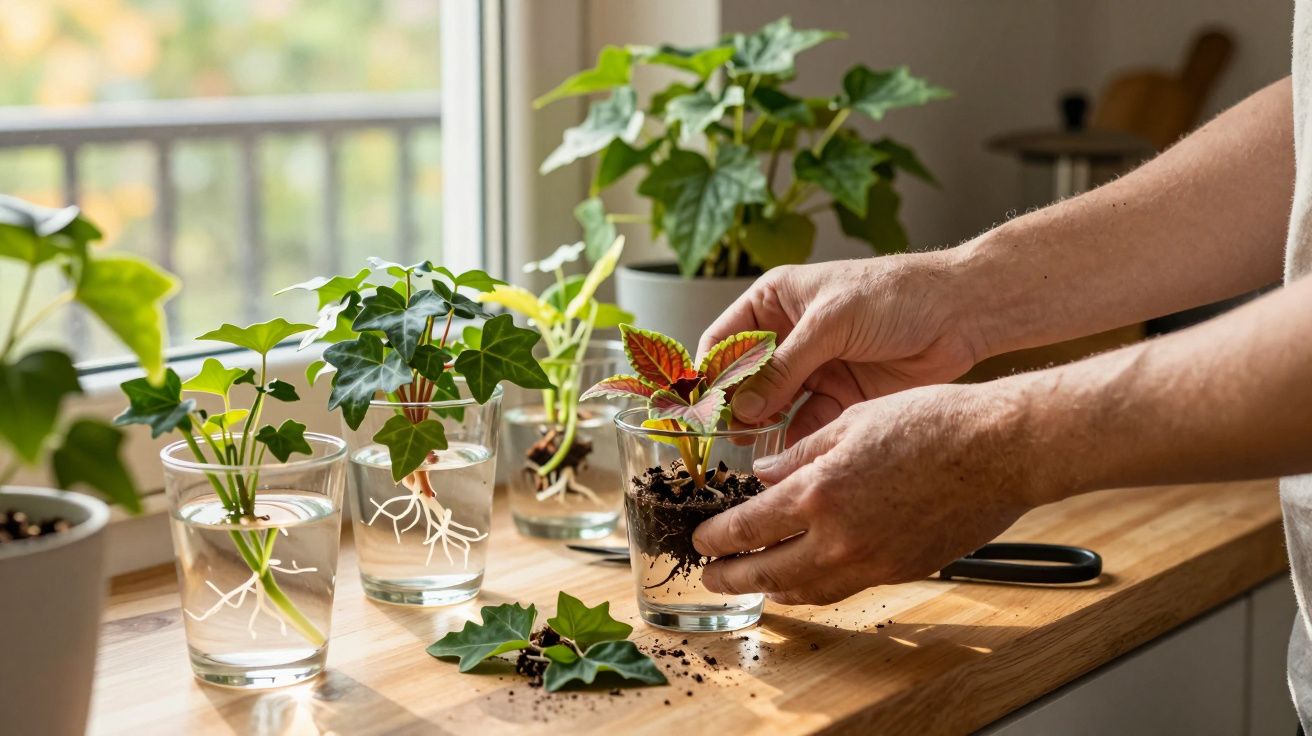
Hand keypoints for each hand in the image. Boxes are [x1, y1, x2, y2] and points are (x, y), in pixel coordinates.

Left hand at [692, 382, 1039, 604]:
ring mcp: (874, 561)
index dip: (716, 538)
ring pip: (807, 590)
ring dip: (773, 589)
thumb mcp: (852, 421)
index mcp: (820, 493)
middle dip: (732, 577)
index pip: (748, 527)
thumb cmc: (934, 422)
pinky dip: (817, 587)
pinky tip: (808, 578)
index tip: (700, 540)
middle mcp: (841, 537)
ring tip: (754, 583)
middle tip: (711, 577)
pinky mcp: (902, 570)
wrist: (1002, 449)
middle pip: (768, 573)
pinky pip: (845, 588)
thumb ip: (800, 452)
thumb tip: (763, 473)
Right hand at [697, 254, 982, 444]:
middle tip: (721, 438)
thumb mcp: (830, 323)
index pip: (724, 340)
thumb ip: (784, 366)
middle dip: (732, 408)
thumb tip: (741, 407)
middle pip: (743, 379)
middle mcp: (789, 335)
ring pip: (771, 407)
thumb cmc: (896, 294)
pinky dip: (794, 441)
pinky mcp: (840, 396)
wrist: (961, 313)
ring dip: (761, 429)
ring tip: (749, 453)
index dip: (708, 375)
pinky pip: (805, 423)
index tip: (696, 409)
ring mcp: (813, 368)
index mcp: (776, 301)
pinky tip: (786, 459)